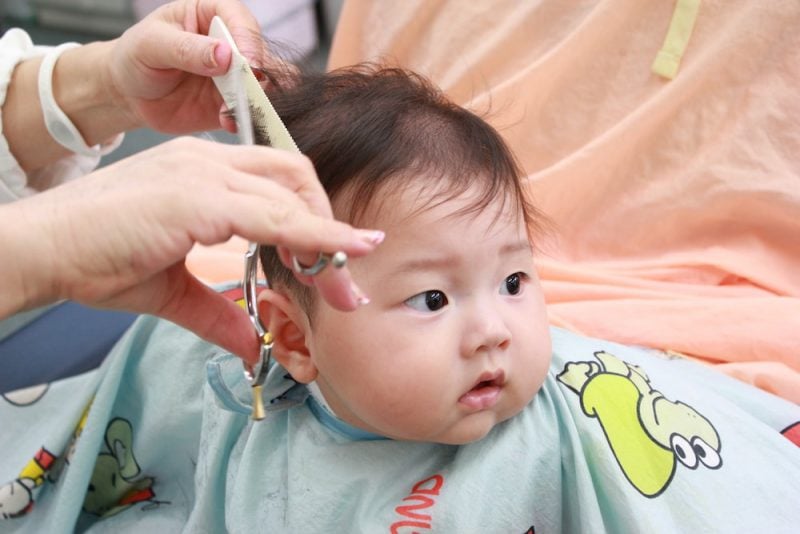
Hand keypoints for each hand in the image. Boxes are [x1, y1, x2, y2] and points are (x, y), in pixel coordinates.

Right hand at [0, 138, 381, 362]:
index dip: (315, 216)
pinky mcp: (195, 196)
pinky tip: (333, 256)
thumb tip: (254, 348)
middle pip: (297, 175)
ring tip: (345, 284)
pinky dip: (310, 235)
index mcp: (204, 171)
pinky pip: (271, 214)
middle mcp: (208, 161)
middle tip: (344, 278)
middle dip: (329, 225)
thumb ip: (218, 313)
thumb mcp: (171, 291)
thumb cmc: (96, 259)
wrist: (39, 250)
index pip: (279, 180)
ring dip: (327, 239)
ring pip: (291, 194)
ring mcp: (202, 173)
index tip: (342, 255)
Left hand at [106, 0, 289, 133]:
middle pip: (258, 55)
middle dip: (253, 76)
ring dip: (251, 101)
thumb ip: (187, 48)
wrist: (130, 94)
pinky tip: (229, 123)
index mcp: (211, 14)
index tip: (247, 63)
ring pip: (260, 85)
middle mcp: (230, 43)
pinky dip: (245, 118)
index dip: (247, 40)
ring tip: (230, 112)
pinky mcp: (234, 102)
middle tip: (242, 93)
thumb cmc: (137, 56)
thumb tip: (225, 55)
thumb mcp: (152, 45)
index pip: (240, 20)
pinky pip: (250, 110)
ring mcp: (234, 75)